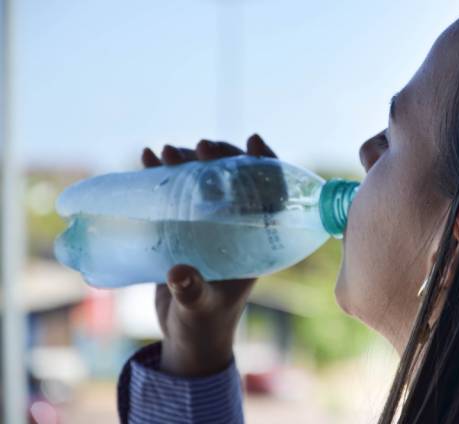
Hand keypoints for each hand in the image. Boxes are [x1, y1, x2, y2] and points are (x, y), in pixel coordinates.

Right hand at [141, 134, 276, 376]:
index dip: (265, 163)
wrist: (187, 336)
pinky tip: (146, 158)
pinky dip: (162, 174)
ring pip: (203, 181)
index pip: (270, 192)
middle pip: (234, 178)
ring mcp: (208, 224)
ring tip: (166, 152)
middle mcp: (235, 226)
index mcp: (255, 240)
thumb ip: (192, 292)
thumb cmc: (203, 324)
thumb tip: (178, 273)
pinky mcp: (182, 227)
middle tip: (200, 148)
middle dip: (219, 156)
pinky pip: (175, 193)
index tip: (253, 141)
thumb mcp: (200, 307)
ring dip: (188, 161)